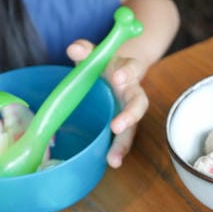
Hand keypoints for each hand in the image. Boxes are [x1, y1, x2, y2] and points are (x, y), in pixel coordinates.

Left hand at [67, 40, 148, 167]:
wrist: (117, 73)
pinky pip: (122, 139)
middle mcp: (132, 92)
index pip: (133, 68)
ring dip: (123, 143)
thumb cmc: (103, 65)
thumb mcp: (95, 55)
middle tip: (118, 126)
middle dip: (130, 115)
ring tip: (115, 159)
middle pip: (138, 103)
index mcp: (128, 70)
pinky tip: (111, 162)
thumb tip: (74, 48)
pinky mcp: (123, 125)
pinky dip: (117, 151)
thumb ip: (86, 50)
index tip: (119, 77)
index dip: (128, 72)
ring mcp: (128, 111)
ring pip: (132, 128)